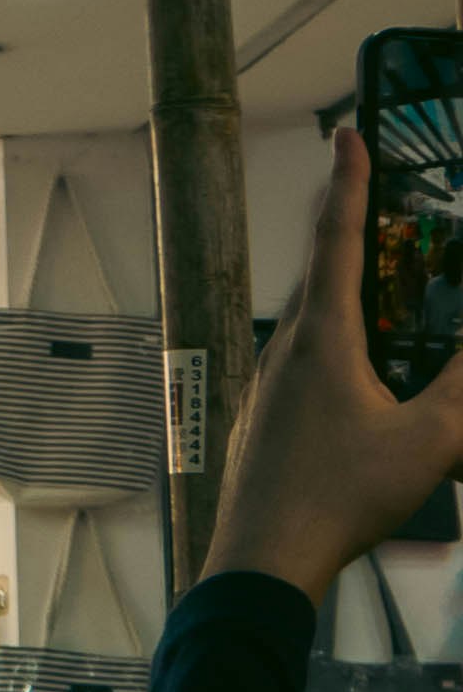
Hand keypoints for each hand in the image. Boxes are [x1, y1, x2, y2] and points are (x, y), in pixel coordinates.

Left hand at [207, 133, 462, 601]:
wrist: (263, 557)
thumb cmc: (338, 501)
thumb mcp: (428, 442)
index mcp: (325, 339)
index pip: (339, 240)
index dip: (350, 183)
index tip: (351, 134)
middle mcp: (289, 349)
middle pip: (321, 268)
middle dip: (348, 223)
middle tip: (368, 185)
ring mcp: (272, 382)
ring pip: (311, 313)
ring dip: (343, 281)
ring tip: (375, 266)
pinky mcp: (269, 412)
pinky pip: (305, 351)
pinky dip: (336, 331)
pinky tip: (357, 356)